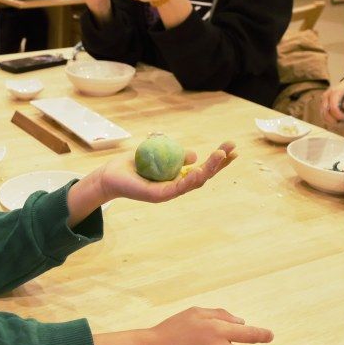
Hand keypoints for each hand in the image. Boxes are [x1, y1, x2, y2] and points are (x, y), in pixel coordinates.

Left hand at [100, 141, 236, 202]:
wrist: (111, 175)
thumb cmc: (134, 165)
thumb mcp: (159, 154)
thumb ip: (175, 155)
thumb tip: (193, 155)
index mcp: (178, 177)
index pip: (203, 169)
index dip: (218, 161)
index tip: (232, 148)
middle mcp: (176, 186)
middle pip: (203, 177)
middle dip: (219, 163)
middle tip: (232, 149)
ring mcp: (169, 192)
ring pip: (194, 183)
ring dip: (209, 169)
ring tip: (220, 155)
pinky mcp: (158, 196)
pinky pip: (177, 188)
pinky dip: (190, 180)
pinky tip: (199, 170)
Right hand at [321, 71, 343, 123]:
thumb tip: (340, 114)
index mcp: (335, 92)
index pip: (333, 108)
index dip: (339, 116)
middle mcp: (326, 96)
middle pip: (325, 113)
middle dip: (334, 121)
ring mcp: (323, 99)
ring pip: (323, 115)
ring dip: (331, 122)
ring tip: (341, 123)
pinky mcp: (323, 103)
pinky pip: (323, 114)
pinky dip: (329, 120)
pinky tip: (338, 120)